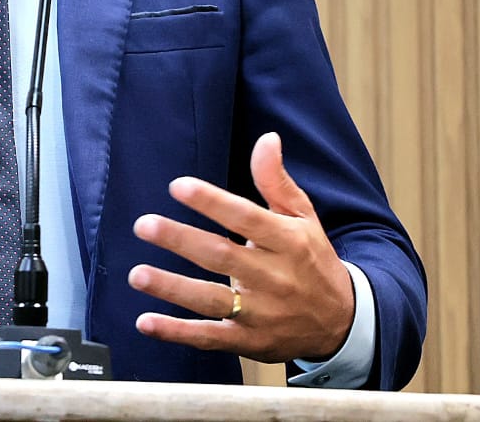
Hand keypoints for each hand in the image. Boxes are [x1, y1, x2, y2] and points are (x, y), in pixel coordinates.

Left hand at [128, 132, 353, 363]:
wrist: (342, 322)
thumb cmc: (313, 260)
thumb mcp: (304, 217)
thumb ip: (277, 181)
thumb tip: (267, 139)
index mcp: (288, 241)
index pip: (246, 218)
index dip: (212, 202)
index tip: (179, 186)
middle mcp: (274, 277)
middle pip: (221, 257)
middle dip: (180, 240)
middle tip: (144, 225)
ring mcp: (261, 313)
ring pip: (212, 299)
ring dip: (172, 288)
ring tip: (137, 273)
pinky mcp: (249, 341)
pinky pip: (210, 337)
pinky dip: (177, 332)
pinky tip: (146, 321)